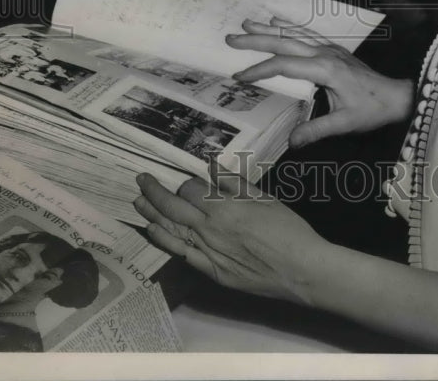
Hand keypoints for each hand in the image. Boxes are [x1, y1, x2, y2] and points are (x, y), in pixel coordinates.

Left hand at [134, 167, 323, 304]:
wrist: (300, 270)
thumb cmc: (287, 229)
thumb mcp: (264, 198)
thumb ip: (234, 182)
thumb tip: (211, 164)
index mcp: (224, 208)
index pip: (190, 190)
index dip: (185, 183)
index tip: (186, 180)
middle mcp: (210, 229)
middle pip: (173, 208)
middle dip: (154, 192)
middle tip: (141, 180)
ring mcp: (208, 253)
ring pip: (171, 231)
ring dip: (152, 214)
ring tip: (137, 202)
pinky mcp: (212, 272)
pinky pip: (182, 254)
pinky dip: (165, 241)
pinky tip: (154, 230)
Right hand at [226, 18, 413, 146]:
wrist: (397, 95)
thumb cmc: (373, 109)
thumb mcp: (345, 124)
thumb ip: (316, 130)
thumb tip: (291, 141)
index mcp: (324, 69)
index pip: (284, 66)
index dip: (259, 70)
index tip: (239, 76)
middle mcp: (324, 53)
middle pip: (284, 41)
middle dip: (256, 40)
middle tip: (230, 38)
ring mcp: (329, 49)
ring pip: (294, 34)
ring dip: (269, 28)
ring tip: (246, 22)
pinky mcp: (333, 50)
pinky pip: (306, 33)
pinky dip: (289, 26)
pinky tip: (278, 21)